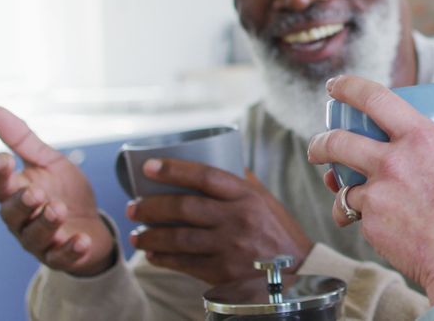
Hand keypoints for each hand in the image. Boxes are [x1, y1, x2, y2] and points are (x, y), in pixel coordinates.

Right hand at [0, 107, 114, 275]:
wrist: (91, 227)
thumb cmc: (65, 193)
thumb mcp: (49, 162)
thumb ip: (23, 140)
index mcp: (17, 194)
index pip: (1, 184)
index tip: (3, 159)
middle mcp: (23, 220)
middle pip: (13, 213)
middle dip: (22, 203)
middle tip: (36, 193)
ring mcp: (41, 241)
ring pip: (35, 235)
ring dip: (46, 223)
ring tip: (58, 209)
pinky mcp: (62, 256)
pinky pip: (62, 256)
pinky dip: (70, 249)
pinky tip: (79, 240)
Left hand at [127, 159, 312, 285]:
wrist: (299, 272)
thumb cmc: (279, 232)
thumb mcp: (266, 201)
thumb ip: (242, 184)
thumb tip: (219, 160)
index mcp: (248, 197)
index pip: (206, 176)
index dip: (174, 169)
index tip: (149, 167)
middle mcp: (238, 220)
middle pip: (185, 208)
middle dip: (151, 206)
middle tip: (134, 206)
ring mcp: (230, 248)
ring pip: (178, 239)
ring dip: (151, 236)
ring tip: (137, 234)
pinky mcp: (223, 273)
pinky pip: (183, 264)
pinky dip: (163, 259)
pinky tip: (153, 254)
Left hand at [307, 52, 433, 304]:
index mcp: (424, 139)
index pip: (373, 98)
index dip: (348, 87)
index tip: (336, 87)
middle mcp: (393, 163)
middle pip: (338, 141)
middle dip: (321, 141)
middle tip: (321, 145)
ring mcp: (378, 196)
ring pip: (342, 185)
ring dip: (337, 184)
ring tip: (338, 186)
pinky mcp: (372, 226)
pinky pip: (357, 215)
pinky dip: (361, 215)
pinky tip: (372, 219)